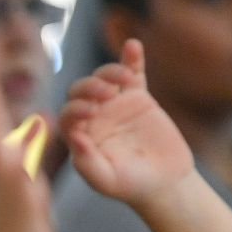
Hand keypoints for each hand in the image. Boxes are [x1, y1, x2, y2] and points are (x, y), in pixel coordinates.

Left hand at [59, 39, 193, 210]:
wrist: (164, 181)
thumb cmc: (131, 186)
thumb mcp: (106, 180)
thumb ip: (86, 162)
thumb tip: (73, 137)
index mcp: (79, 136)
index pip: (67, 116)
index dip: (74, 109)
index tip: (91, 111)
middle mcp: (92, 117)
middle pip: (81, 91)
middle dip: (89, 87)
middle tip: (107, 93)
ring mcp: (114, 104)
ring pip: (104, 78)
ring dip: (109, 72)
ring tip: (123, 78)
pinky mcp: (138, 97)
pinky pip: (133, 73)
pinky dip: (132, 59)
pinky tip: (132, 46)